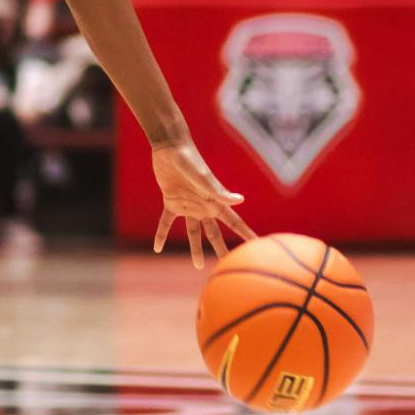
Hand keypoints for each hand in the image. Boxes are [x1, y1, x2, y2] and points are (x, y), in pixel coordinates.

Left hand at [150, 142, 252, 267]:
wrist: (171, 148)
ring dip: (195, 249)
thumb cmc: (190, 160)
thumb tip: (240, 200)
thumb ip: (219, 192)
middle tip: (227, 264)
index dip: (245, 234)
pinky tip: (156, 248)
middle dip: (221, 249)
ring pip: (193, 233)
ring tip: (198, 266)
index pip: (234, 222)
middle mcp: (203, 206)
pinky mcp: (171, 201)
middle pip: (214, 233)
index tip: (257, 245)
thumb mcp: (204, 178)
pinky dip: (160, 235)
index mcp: (214, 202)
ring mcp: (187, 205)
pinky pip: (165, 223)